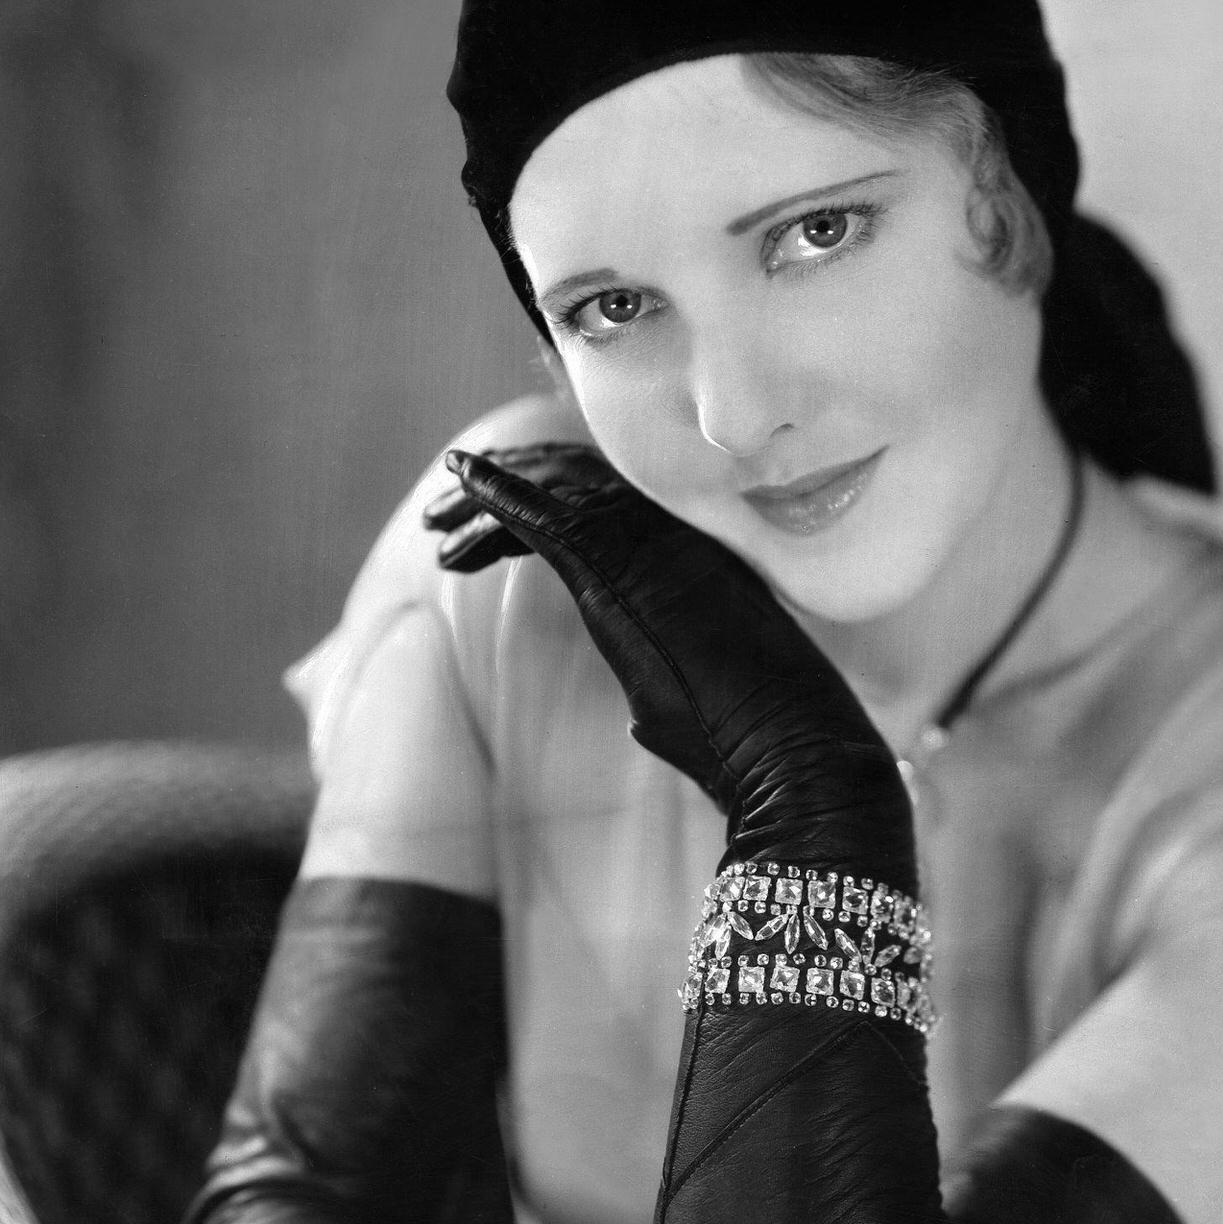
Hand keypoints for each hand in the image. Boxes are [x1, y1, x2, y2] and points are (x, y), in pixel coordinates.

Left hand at [438, 447, 914, 888]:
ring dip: (486, 502)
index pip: (610, 502)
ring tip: (436, 526)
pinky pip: (546, 510)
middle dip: (506, 491)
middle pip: (577, 481)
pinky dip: (497, 492)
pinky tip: (462, 478)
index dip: (548, 499)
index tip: (488, 529)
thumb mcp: (700, 702)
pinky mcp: (619, 561)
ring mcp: (647, 539)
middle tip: (443, 517)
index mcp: (694, 554)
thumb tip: (643, 723)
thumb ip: (668, 689)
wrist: (785, 745)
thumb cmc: (752, 742)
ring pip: (555, 490)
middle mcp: (673, 531)